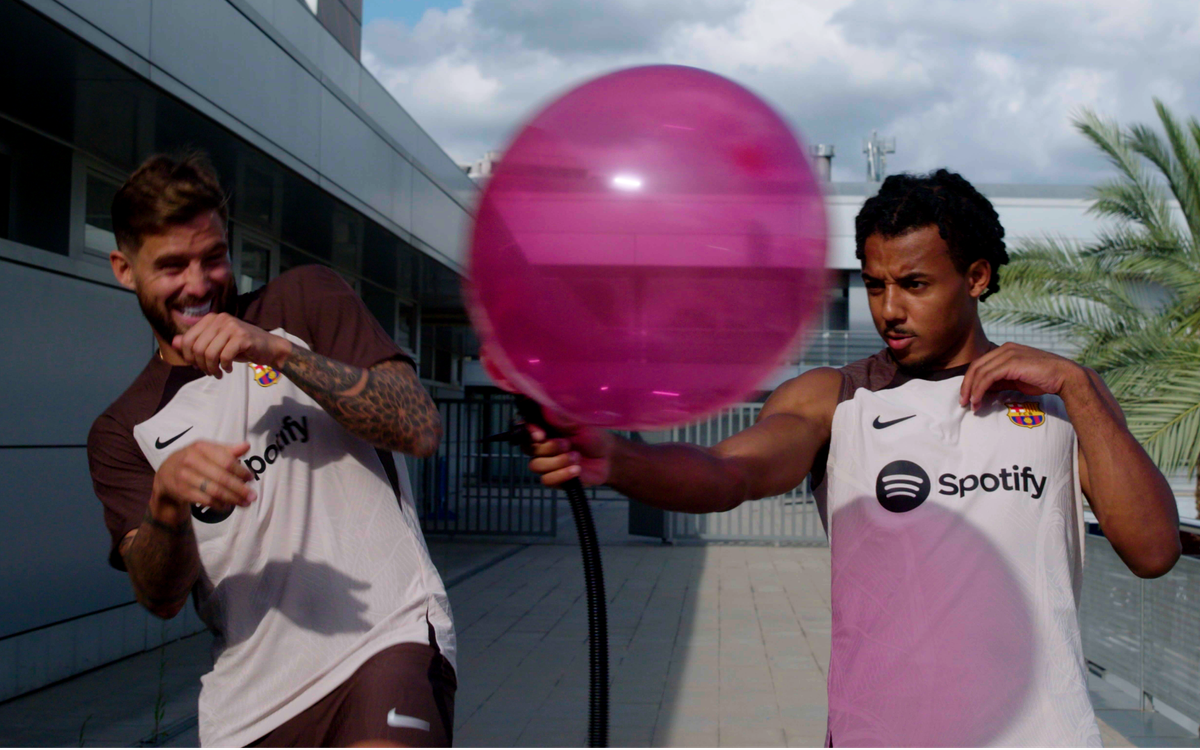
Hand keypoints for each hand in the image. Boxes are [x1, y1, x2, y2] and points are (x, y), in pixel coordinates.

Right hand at [152, 441, 255, 523]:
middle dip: (240, 489)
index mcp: (201, 447)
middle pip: (222, 477)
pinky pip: (205, 500)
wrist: (166, 472)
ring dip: (232, 499)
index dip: (241, 471)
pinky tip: (227, 506)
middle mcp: (191, 460)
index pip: (226, 461)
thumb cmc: (194, 459)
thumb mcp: (207, 450)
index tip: (251, 478)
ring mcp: (185, 477)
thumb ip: (227, 450)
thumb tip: (246, 446)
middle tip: (252, 496)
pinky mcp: (182, 491)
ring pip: (214, 491)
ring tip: (245, 503)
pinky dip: (219, 505)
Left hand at [171, 313, 291, 377]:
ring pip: (210, 353)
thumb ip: (195, 342)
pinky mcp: (243, 337)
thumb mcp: (215, 344)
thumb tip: (174, 343)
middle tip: (209, 372)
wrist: (269, 348)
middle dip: (201, 365)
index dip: (189, 356)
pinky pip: (225, 356)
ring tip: (217, 373)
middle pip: (198, 347)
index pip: (188, 339)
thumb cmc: (241, 346)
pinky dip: (224, 366)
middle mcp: (220, 319)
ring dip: (212, 368)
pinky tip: (228, 369)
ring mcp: (232, 327)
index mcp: (211, 318)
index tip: (197, 366)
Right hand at [527, 412, 613, 486]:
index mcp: (545, 427)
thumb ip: (561, 417)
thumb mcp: (579, 423)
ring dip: (557, 462)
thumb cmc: (592, 436)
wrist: (607, 458)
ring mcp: (546, 462)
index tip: (540, 435)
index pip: (525, 427)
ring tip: (576, 457)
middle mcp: (541, 445)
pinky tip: (576, 470)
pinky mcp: (553, 478)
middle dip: (548, 447)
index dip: (529, 431)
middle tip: (567, 444)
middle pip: (528, 448)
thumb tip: (545, 407)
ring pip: (536, 465)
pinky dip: (561, 475)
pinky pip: (546, 480)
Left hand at [960, 342, 1085, 410]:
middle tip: (963, 403)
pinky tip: (978, 400)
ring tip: (972, 406)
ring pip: (980, 372)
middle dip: (966, 386)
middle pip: (976, 366)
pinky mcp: (1012, 362)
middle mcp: (1005, 348)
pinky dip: (980, 390)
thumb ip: (1000, 381)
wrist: (1065, 377)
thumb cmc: (1043, 380)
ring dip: (972, 390)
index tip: (967, 397)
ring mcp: (1008, 353)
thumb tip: (982, 390)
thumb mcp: (1016, 380)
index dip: (970, 381)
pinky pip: (988, 377)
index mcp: (1005, 350)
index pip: (980, 364)